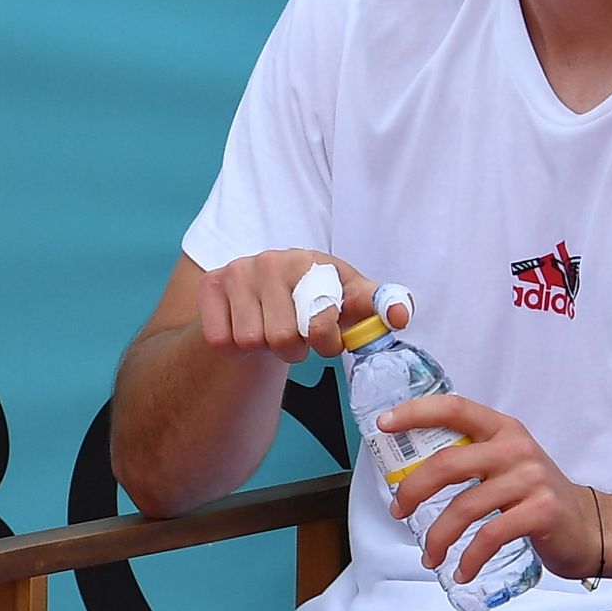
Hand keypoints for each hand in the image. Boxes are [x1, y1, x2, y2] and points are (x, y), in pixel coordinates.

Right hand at [198, 249, 386, 360]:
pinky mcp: (210, 285)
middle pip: (283, 338)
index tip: (330, 343)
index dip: (328, 339)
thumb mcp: (347, 299)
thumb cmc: (311, 298)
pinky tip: (244, 328)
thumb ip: (378, 305)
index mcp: (312, 262)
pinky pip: (221, 340)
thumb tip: (401, 316)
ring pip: (250, 341)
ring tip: (270, 331)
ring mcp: (239, 270)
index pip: (322, 315)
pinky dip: (233, 347)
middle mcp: (273, 260)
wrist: (259, 294)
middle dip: (293, 350)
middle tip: (295, 338)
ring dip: (263, 349)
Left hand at [381, 393, 596, 583]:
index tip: (384, 424)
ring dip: (437, 537)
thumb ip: (470, 459)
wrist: (588, 527)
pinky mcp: (541, 512)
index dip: (416, 412)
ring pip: (464, 507)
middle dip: (413, 490)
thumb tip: (411, 474)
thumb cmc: (536, 498)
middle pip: (448, 463)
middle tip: (398, 512)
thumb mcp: (506, 465)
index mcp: (502, 430)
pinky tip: (461, 571)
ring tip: (429, 556)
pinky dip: (469, 558)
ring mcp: (530, 479)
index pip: (455, 408)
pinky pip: (490, 536)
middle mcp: (516, 448)